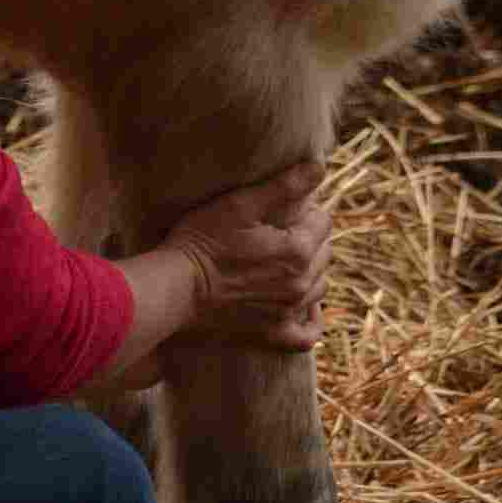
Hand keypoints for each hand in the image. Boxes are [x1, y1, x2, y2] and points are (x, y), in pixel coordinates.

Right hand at [163, 160, 331, 352]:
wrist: (177, 288)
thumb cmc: (204, 240)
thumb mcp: (241, 204)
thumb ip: (284, 186)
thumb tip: (319, 166)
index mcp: (298, 251)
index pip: (323, 222)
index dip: (306, 208)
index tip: (285, 206)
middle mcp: (301, 285)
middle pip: (325, 253)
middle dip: (310, 236)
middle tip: (282, 228)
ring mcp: (288, 313)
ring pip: (319, 287)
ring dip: (311, 271)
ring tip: (287, 258)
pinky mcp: (272, 335)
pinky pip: (307, 336)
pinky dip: (311, 321)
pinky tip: (305, 308)